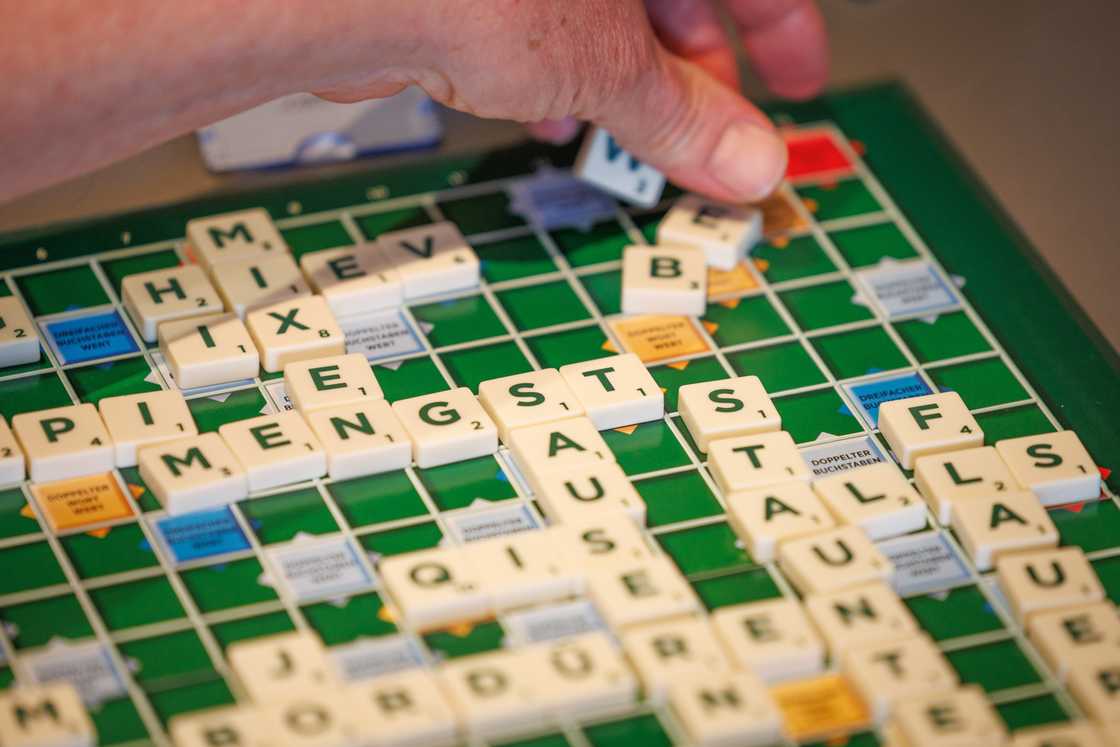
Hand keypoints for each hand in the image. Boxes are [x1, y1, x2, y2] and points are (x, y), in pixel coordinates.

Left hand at [311, 0, 827, 201]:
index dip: (779, 25)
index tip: (800, 81)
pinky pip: (537, 19)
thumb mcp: (603, 59)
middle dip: (693, 69)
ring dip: (622, 81)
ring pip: (600, 10)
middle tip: (712, 136)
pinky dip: (554, 68)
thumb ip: (679, 113)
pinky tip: (551, 114)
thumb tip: (748, 162)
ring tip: (631, 139)